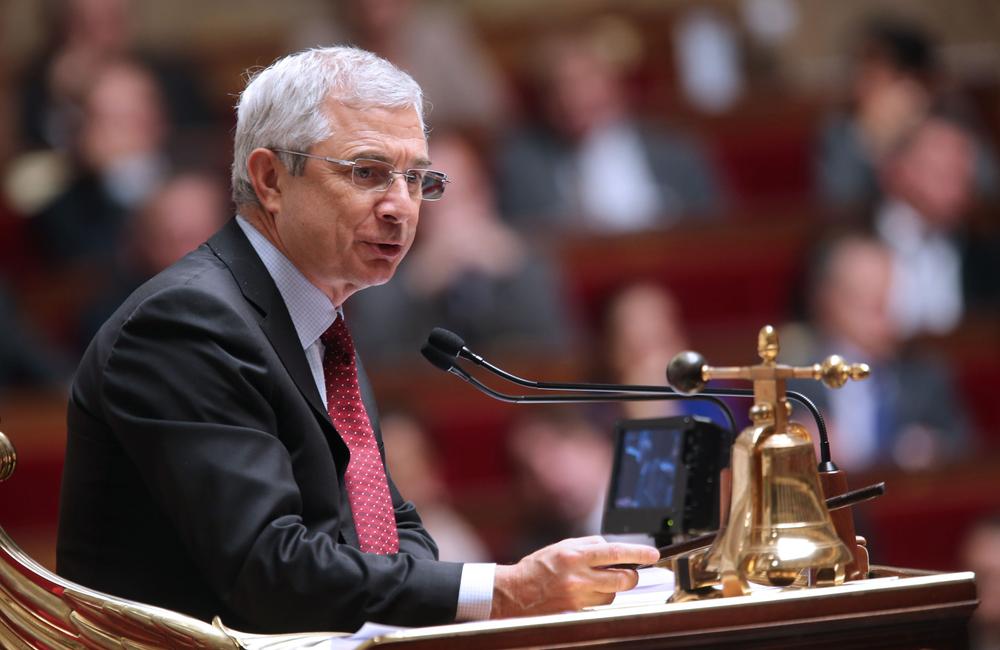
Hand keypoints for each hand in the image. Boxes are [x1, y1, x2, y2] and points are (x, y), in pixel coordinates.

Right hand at [490, 536, 659, 617]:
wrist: (514, 594)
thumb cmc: (537, 568)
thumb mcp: (561, 547)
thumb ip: (588, 546)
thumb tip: (613, 550)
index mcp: (574, 556)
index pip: (615, 552)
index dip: (638, 553)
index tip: (653, 554)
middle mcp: (578, 578)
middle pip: (622, 579)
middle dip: (630, 576)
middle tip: (630, 573)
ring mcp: (578, 598)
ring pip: (612, 596)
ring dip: (611, 589)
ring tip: (594, 584)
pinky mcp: (576, 613)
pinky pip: (599, 607)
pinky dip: (598, 600)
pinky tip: (584, 595)